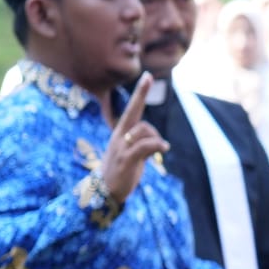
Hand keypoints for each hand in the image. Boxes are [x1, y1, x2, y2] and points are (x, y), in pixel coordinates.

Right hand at [100, 74, 170, 202]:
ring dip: (156, 138)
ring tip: (160, 149)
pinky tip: (163, 149)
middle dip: (140, 95)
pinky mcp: (126, 160)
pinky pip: (145, 145)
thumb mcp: (129, 154)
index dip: (139, 94)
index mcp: (120, 134)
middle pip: (134, 113)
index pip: (130, 110)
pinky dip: (157, 145)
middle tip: (147, 77)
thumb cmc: (120, 172)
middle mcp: (119, 137)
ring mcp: (121, 148)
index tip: (146, 77)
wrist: (104, 192)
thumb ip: (141, 144)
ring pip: (144, 131)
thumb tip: (157, 141)